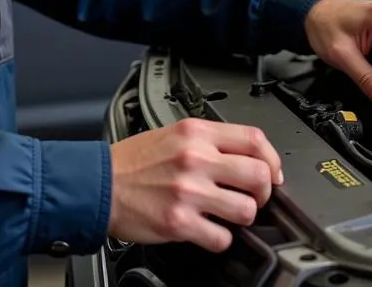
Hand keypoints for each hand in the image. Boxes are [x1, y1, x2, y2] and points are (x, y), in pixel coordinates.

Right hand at [108, 118, 281, 251]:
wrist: (99, 184)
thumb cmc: (132, 162)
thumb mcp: (170, 133)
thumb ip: (206, 141)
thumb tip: (244, 156)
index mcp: (194, 132)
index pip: (254, 138)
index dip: (272, 159)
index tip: (272, 172)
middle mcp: (194, 158)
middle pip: (258, 175)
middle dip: (263, 192)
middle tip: (252, 197)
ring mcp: (189, 191)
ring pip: (246, 210)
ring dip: (241, 217)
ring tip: (225, 213)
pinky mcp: (180, 222)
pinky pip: (222, 238)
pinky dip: (218, 238)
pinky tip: (206, 228)